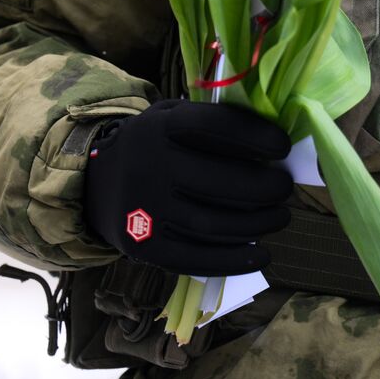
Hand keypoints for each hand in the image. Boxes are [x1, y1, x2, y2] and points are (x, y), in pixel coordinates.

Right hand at [83, 99, 293, 275]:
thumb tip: (273, 136)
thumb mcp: (170, 118)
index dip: (255, 137)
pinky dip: (234, 260)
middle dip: (264, 188)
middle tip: (285, 189)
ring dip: (257, 224)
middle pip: (219, 182)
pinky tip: (260, 256)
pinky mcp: (144, 247)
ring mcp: (144, 211)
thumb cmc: (151, 147)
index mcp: (159, 128)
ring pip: (212, 224)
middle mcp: (149, 167)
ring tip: (279, 217)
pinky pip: (196, 259)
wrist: (94, 184)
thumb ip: (211, 120)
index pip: (215, 127)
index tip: (283, 147)